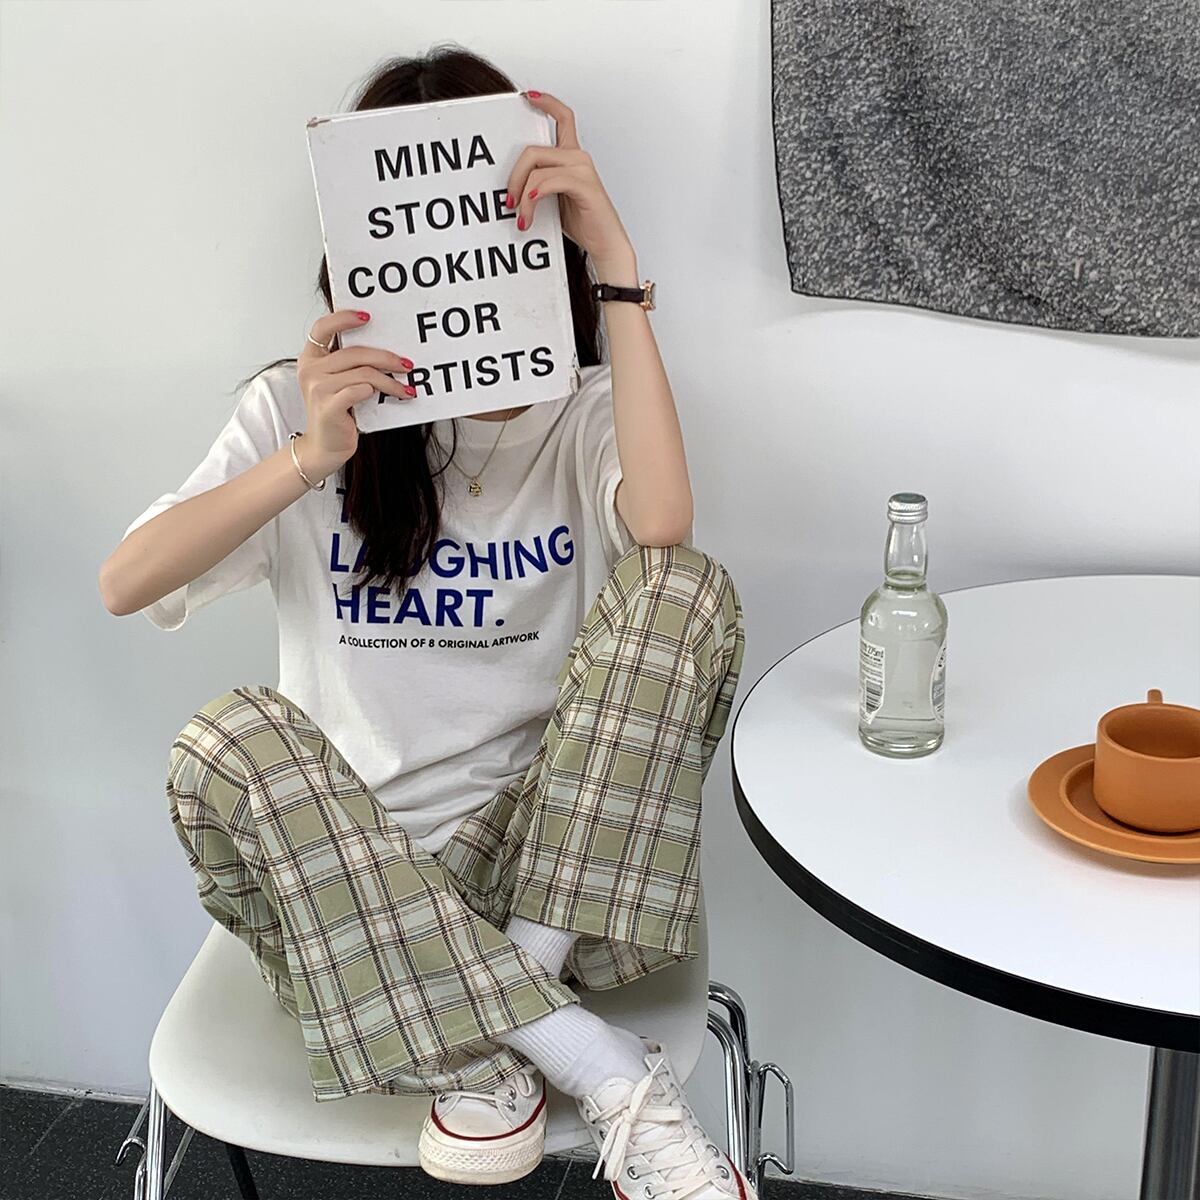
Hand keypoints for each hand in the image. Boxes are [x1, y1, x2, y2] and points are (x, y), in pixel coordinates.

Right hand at [295, 311, 416, 475]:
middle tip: (407, 364)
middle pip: (355, 352)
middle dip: (386, 358)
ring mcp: (317, 388)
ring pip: (363, 373)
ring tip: (405, 388)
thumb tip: (385, 349)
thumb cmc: (337, 412)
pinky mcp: (328, 407)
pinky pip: (360, 390)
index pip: (322, 328)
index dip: (344, 318)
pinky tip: (393, 396)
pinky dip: (379, 391)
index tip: (368, 316)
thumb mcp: (339, 382)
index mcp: (311, 358)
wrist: (325, 446)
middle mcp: (310, 370)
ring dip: (390, 381)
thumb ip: (349, 364)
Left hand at [505, 91, 636, 278]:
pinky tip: (529, 211)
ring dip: (521, 193)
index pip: (563, 117)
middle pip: (533, 150)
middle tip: (508, 202)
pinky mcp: (584, 185)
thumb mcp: (555, 200)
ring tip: (521, 217)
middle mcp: (578, 157)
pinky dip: (534, 196)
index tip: (526, 97)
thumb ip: (539, 184)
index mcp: (572, 157)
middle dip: (513, 176)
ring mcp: (582, 169)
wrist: (606, 245)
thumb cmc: (583, 223)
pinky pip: (549, 181)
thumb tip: (512, 187)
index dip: (546, 102)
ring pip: (536, 166)